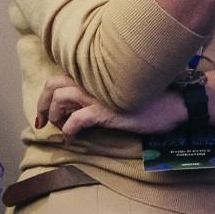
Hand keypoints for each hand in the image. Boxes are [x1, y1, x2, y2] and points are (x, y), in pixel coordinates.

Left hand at [33, 74, 184, 140]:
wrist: (173, 104)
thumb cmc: (148, 100)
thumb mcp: (117, 94)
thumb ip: (97, 94)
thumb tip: (76, 110)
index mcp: (95, 74)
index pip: (59, 77)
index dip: (45, 96)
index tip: (43, 115)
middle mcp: (93, 79)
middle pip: (52, 84)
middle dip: (41, 105)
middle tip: (41, 123)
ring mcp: (99, 94)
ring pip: (60, 98)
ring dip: (54, 116)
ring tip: (62, 129)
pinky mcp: (107, 111)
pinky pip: (77, 120)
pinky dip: (69, 131)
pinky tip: (72, 139)